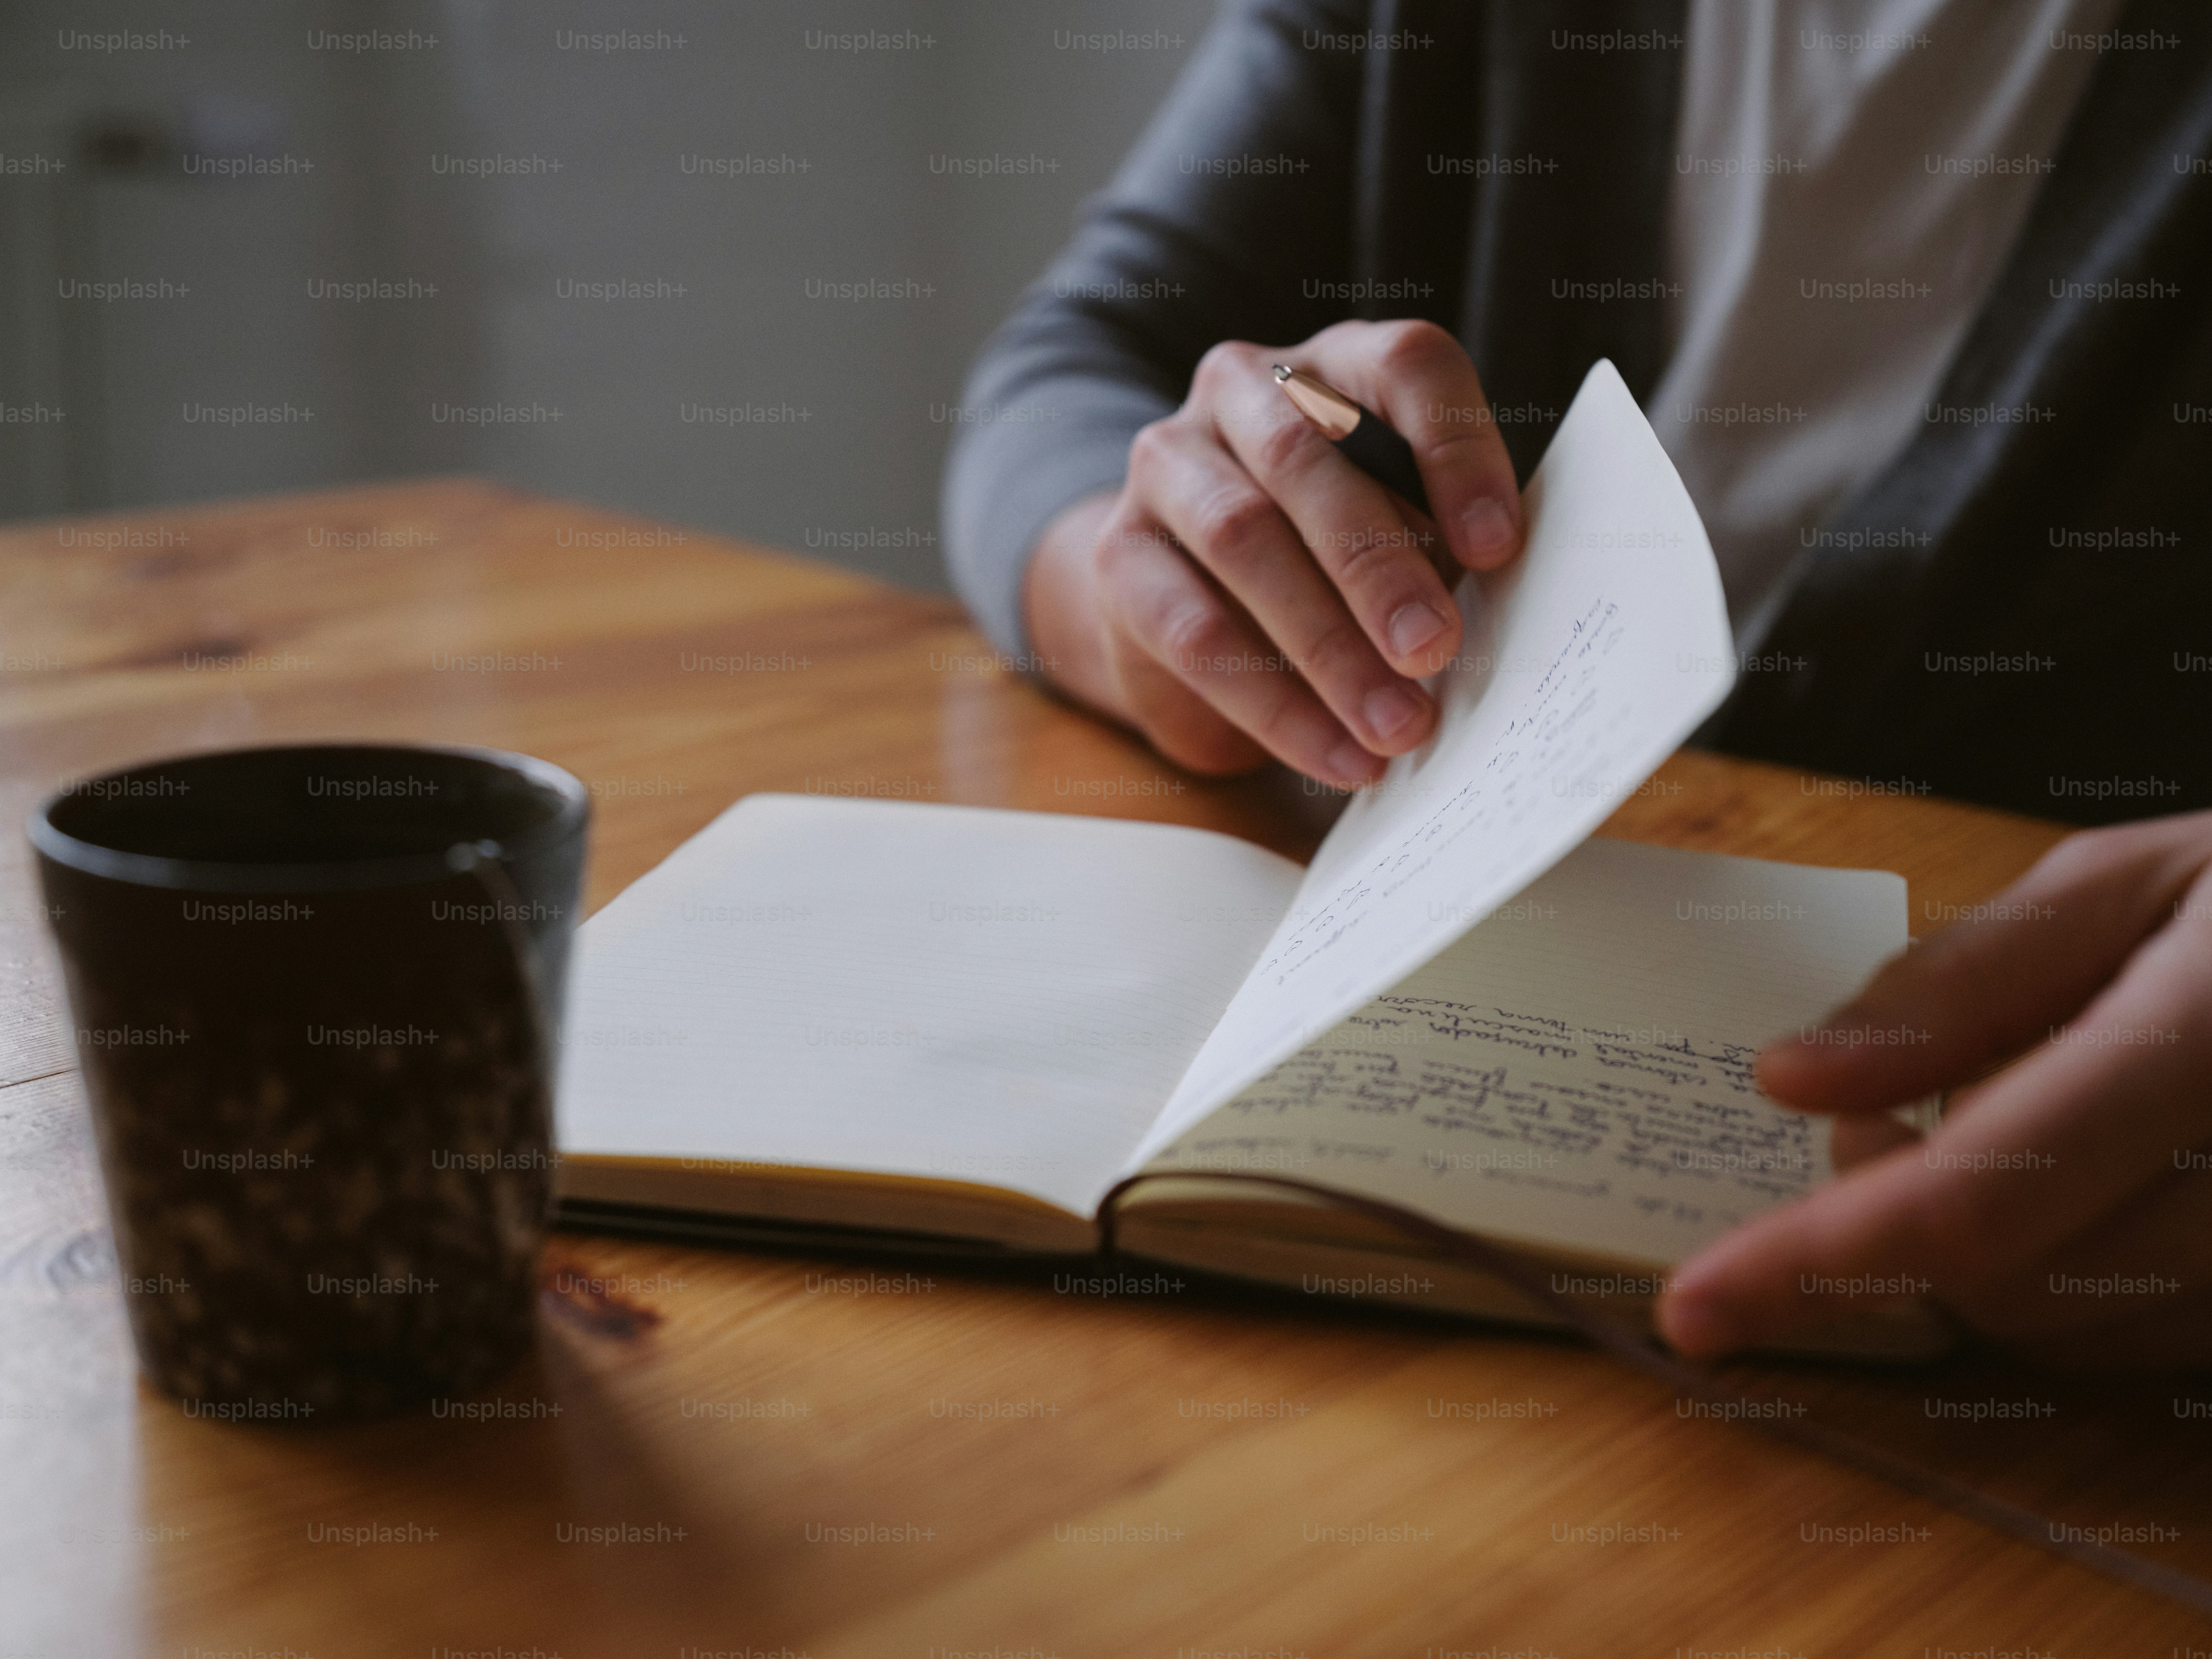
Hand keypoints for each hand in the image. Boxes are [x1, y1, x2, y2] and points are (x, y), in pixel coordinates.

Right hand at [1023, 320, 1523, 785]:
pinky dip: (1274, 704)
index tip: (1500, 548)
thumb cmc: (1334, 558)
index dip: (1456, 449)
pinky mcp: (1119, 553)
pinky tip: (1337, 754)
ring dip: (1327, 645)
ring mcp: (1168, 464)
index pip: (1404, 366)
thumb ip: (1444, 549)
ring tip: (1395, 724)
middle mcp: (1243, 390)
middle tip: (1433, 650)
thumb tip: (1501, 620)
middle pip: (1307, 457)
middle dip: (1377, 565)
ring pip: (1241, 538)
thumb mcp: (1405, 532)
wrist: (1192, 601)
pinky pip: (1193, 629)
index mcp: (1338, 366)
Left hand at [1659, 810, 2211, 1369]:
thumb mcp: (2132, 883)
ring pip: (2069, 1330)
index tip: (1696, 1308)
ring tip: (1986, 1127)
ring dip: (1978, 1254)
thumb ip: (1959, 982)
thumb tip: (1790, 1078)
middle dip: (1895, 1221)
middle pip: (2011, 1279)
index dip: (1819, 1257)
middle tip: (1882, 1116)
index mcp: (2211, 1039)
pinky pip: (2146, 1343)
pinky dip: (2064, 1279)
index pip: (1977, 1192)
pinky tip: (2073, 1186)